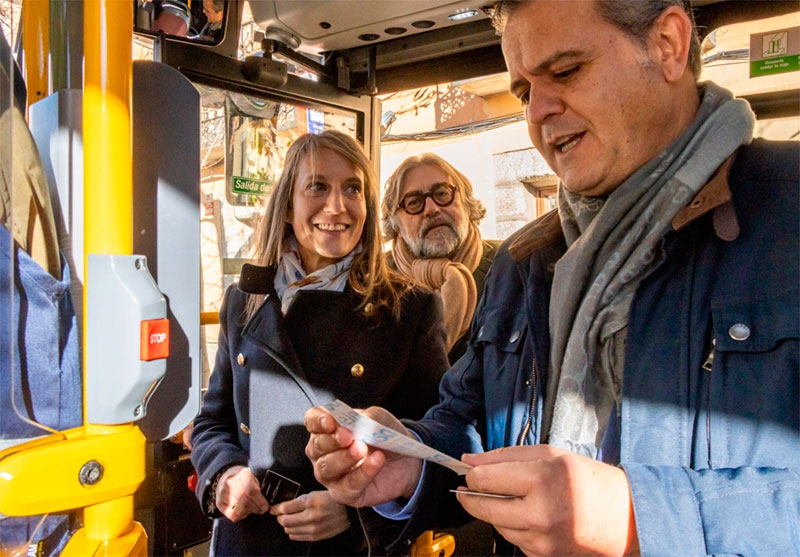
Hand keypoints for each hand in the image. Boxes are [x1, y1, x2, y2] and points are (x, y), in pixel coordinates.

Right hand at [216, 465, 269, 521]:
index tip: (265, 506)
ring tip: (253, 509)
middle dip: (255, 508)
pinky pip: (231, 515)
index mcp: (241, 474)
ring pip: (238, 509)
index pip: (251, 490)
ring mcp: (222, 493)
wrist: (226, 477)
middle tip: (262, 510)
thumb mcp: (252, 478)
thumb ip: (258, 489)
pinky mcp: (218, 503)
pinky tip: (244, 512)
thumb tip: (264, 505)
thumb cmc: (243, 479)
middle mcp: (229, 482)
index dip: (260, 500)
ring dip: (248, 512)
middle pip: (244, 500)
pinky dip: (240, 516)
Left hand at [270, 490, 349, 541]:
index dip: (276, 508)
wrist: (348, 512)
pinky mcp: (315, 536)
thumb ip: (299, 500)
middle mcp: (311, 516)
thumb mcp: (315, 493)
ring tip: (290, 520)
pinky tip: (297, 526)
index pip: (285, 508)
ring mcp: (313, 528)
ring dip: (286, 525)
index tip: (274, 509)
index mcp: (311, 501)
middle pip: (285, 521)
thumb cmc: (332, 500)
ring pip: (289, 530)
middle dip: (280, 517)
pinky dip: (293, 532)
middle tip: (280, 514)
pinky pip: (296, 537)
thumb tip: (282, 507)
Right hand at [304, 405, 422, 506]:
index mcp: (327, 429)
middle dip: (332, 440)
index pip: (312, 421)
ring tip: (362, 449)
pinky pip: (347, 486)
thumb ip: (363, 418)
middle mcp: (323, 452)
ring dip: (344, 457)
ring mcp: (331, 475)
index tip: (330, 422)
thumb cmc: (384, 435)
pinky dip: (362, 473)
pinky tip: (376, 462)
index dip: (317, 420)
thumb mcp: (378, 419)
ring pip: (326, 468)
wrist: (405, 460)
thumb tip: (352, 423)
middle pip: (316, 446)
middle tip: (349, 436)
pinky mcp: (345, 493)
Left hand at [455, 446, 638, 555]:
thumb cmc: (589, 481)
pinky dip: (515, 526)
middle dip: (472, 496)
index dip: (472, 474)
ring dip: (496, 511)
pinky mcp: (543, 556)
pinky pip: (514, 539)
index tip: (470, 471)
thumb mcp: (549, 455)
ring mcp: (541, 540)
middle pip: (483, 507)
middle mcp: (539, 513)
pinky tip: (531, 515)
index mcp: (541, 480)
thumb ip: (505, 456)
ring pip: (497, 524)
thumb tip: (470, 460)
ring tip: (516, 498)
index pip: (485, 479)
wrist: (625, 517)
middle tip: (471, 488)